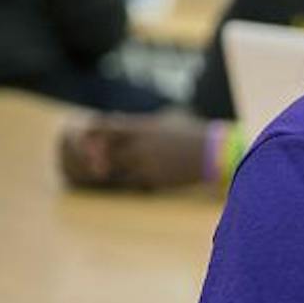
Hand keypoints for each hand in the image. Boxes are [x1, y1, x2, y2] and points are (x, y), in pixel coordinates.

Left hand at [58, 111, 210, 188]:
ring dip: (110, 173)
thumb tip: (123, 118)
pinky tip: (129, 181)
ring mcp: (146, 165)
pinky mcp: (155, 180)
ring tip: (108, 172)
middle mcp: (140, 146)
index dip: (93, 132)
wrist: (214, 153)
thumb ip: (144, 121)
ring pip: (115, 172)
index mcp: (141, 128)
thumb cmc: (193, 133)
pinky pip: (132, 184)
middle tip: (94, 160)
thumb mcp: (168, 119)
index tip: (90, 137)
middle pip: (104, 152)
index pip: (105, 127)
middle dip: (96, 156)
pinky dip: (127, 183)